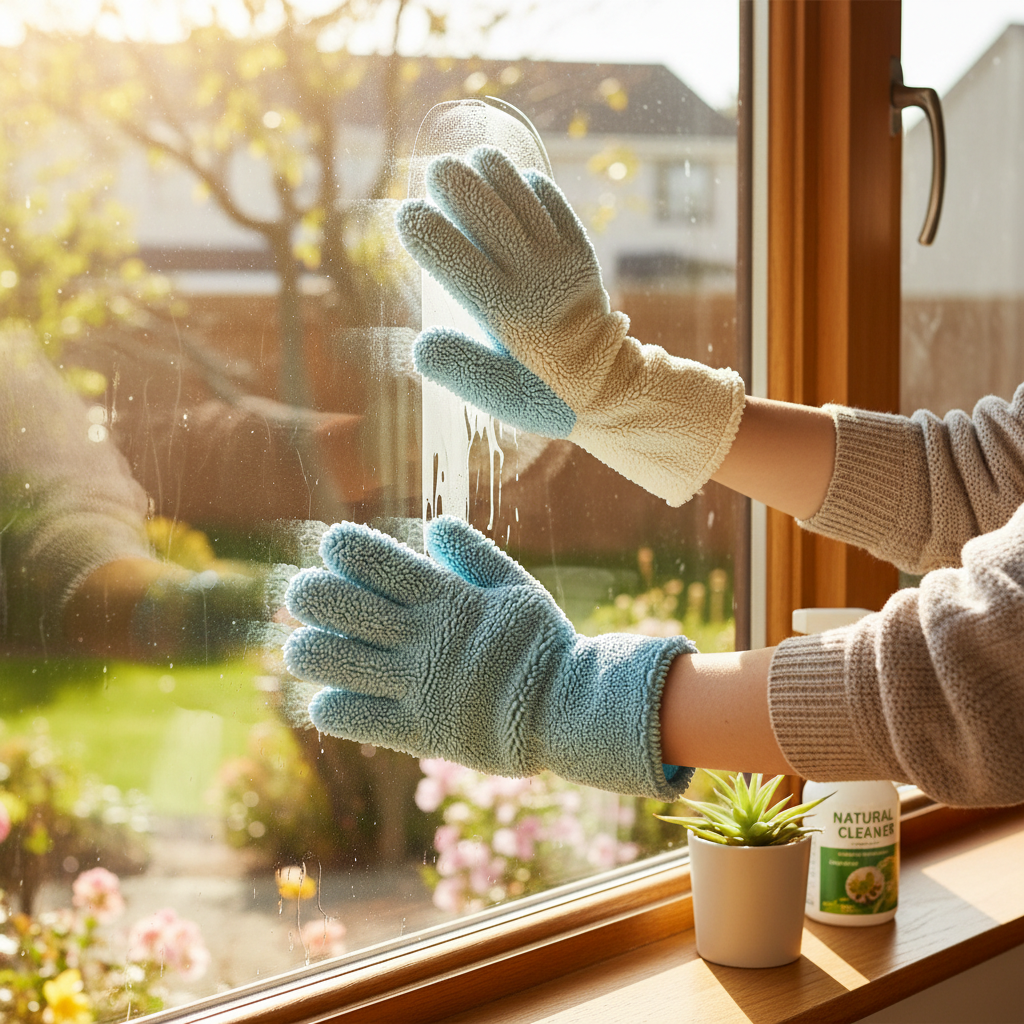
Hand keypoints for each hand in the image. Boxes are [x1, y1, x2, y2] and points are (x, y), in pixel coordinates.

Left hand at [283, 516, 695, 798]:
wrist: (570, 710)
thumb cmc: (542, 644)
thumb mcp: (516, 587)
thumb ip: (473, 555)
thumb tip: (433, 525)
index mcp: (446, 596)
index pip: (373, 559)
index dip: (342, 548)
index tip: (335, 549)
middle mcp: (424, 637)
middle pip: (335, 604)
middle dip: (310, 594)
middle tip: (309, 596)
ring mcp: (417, 685)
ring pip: (328, 659)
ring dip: (309, 649)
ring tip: (312, 648)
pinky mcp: (416, 730)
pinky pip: (348, 716)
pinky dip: (331, 705)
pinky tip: (337, 696)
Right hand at [396, 146, 744, 506]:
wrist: (609, 386)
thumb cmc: (542, 395)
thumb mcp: (499, 396)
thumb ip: (461, 370)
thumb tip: (420, 345)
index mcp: (510, 319)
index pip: (461, 266)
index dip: (430, 236)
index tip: (406, 214)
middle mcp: (538, 282)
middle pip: (491, 220)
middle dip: (459, 188)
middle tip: (435, 171)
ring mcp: (563, 263)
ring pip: (525, 202)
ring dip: (497, 174)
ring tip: (471, 159)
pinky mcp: (581, 252)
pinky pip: (556, 207)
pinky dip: (532, 186)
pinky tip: (512, 177)